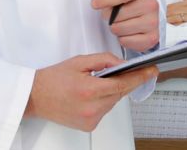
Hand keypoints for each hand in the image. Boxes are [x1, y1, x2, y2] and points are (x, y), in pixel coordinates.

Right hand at [25, 53, 157, 131]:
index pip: (123, 84)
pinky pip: (104, 110)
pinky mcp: (89, 126)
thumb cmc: (53, 78)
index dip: (140, 77)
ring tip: (96, 83)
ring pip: (112, 102)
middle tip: (122, 71)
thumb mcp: (80, 62)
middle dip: (123, 81)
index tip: (151, 71)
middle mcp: (92, 108)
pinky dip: (103, 101)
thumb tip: (122, 64)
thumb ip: (104, 60)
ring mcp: (91, 119)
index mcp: (89, 90)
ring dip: (111, 92)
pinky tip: (90, 95)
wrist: (35, 96)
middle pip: (119, 93)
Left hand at [92, 0, 159, 51]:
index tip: (95, 3)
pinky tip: (127, 31)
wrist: (147, 14)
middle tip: (112, 14)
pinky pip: (125, 41)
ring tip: (121, 22)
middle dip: (109, 15)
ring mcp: (153, 22)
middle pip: (118, 14)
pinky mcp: (152, 38)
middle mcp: (151, 4)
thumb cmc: (133, 1)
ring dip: (115, 27)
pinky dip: (122, 38)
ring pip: (119, 29)